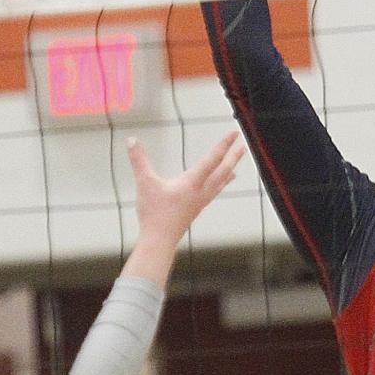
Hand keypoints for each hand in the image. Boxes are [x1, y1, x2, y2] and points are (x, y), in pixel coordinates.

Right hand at [122, 130, 245, 285]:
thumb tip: (131, 140)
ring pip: (219, 183)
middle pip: (222, 171)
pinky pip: (213, 193)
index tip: (233, 133)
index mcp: (192, 182)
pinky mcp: (196, 209)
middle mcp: (200, 191)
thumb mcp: (145, 183)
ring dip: (229, 170)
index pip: (212, 159)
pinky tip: (217, 186)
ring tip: (237, 165)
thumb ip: (138, 161)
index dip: (223, 144)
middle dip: (233, 157)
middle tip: (243, 145)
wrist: (159, 242)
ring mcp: (200, 201)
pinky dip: (219, 185)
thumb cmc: (154, 214)